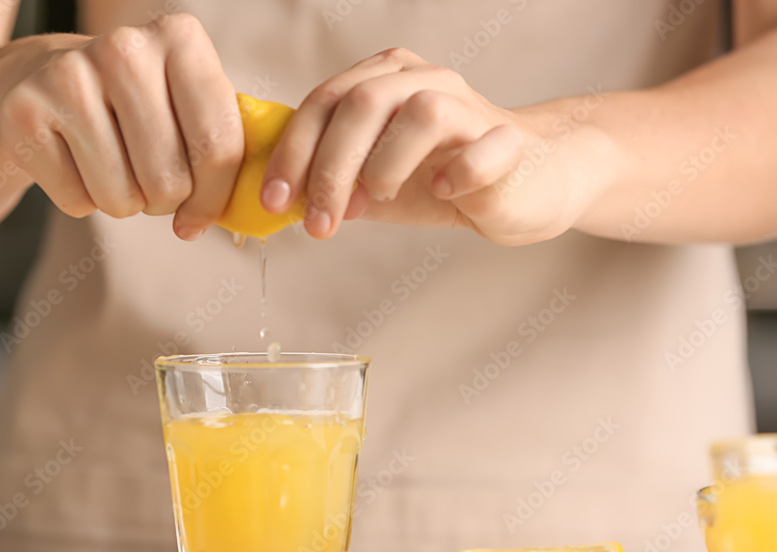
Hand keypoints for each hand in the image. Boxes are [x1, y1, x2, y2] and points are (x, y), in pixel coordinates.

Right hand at [0, 14, 242, 239]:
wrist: (43, 80)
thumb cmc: (136, 106)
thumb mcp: (188, 107)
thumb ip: (227, 150)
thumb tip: (255, 214)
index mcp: (181, 39)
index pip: (218, 148)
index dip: (215, 200)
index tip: (201, 217)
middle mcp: (125, 49)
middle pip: (170, 180)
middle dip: (164, 201)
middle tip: (149, 181)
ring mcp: (69, 76)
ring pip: (122, 198)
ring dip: (123, 203)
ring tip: (113, 167)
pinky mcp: (25, 111)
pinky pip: (76, 201)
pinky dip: (81, 199)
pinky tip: (74, 161)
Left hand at [261, 48, 615, 244]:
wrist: (525, 182)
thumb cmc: (443, 176)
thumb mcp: (373, 180)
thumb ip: (331, 183)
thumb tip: (278, 204)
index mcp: (384, 80)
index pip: (325, 102)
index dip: (293, 152)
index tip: (275, 201)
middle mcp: (424, 81)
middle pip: (362, 103)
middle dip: (329, 168)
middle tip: (319, 223)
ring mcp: (470, 108)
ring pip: (420, 112)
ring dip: (385, 166)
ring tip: (378, 202)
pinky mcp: (509, 142)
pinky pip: (481, 150)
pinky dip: (457, 173)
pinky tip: (443, 192)